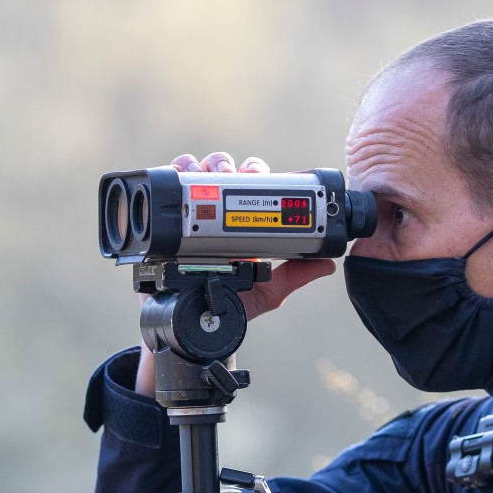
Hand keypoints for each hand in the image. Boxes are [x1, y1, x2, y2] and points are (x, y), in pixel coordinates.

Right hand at [133, 152, 336, 394]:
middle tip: (232, 175)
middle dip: (226, 165)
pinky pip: (167, 187)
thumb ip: (294, 277)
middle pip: (220, 171)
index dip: (254, 172)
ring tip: (208, 175)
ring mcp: (188, 215)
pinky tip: (181, 177)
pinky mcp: (165, 221)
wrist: (191, 327)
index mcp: (238, 223)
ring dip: (201, 165)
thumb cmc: (226, 306)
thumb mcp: (265, 291)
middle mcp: (213, 214)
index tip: (258, 175)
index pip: (248, 184)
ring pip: (194, 172)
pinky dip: (174, 172)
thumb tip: (328, 265)